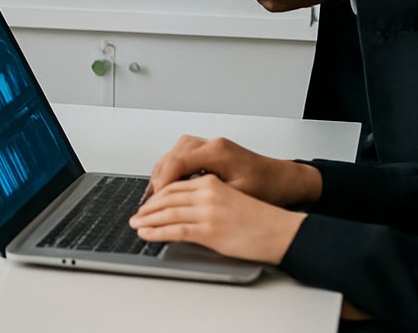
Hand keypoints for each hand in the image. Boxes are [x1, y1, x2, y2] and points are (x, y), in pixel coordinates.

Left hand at [130, 173, 305, 265]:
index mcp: (212, 182)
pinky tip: (147, 234)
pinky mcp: (209, 230)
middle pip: (168, 197)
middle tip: (137, 214)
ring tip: (137, 225)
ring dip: (148, 219)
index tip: (148, 201)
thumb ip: (209, 196)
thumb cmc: (260, 217)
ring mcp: (207, 212)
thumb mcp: (231, 196)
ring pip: (167, 212)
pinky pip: (175, 230)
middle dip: (148, 207)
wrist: (280, 231)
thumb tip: (187, 205)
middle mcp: (207, 193)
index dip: (157, 194)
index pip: (175, 184)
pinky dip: (156, 232)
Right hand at [147, 134, 319, 207]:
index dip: (164, 182)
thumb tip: (182, 206)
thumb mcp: (238, 196)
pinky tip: (168, 186)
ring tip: (154, 196)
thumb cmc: (268, 187)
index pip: (178, 162)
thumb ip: (209, 196)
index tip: (156, 200)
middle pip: (172, 156)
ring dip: (163, 173)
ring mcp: (210, 145)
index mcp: (217, 152)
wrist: (284, 180)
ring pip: (174, 154)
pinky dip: (172, 170)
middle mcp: (211, 144)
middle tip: (150, 201)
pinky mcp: (210, 151)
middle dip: (159, 179)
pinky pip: (182, 156)